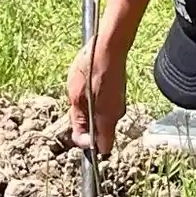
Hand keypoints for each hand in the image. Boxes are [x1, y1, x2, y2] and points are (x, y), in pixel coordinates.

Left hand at [68, 40, 126, 154]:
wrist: (107, 48)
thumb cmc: (90, 72)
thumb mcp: (76, 99)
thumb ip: (79, 122)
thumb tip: (83, 142)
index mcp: (107, 120)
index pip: (104, 148)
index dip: (89, 146)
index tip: (78, 134)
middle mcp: (117, 115)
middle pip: (102, 132)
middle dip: (87, 125)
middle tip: (75, 107)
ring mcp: (120, 103)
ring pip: (103, 117)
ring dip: (90, 111)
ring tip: (81, 92)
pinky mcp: (118, 93)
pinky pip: (106, 105)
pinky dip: (96, 100)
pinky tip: (89, 85)